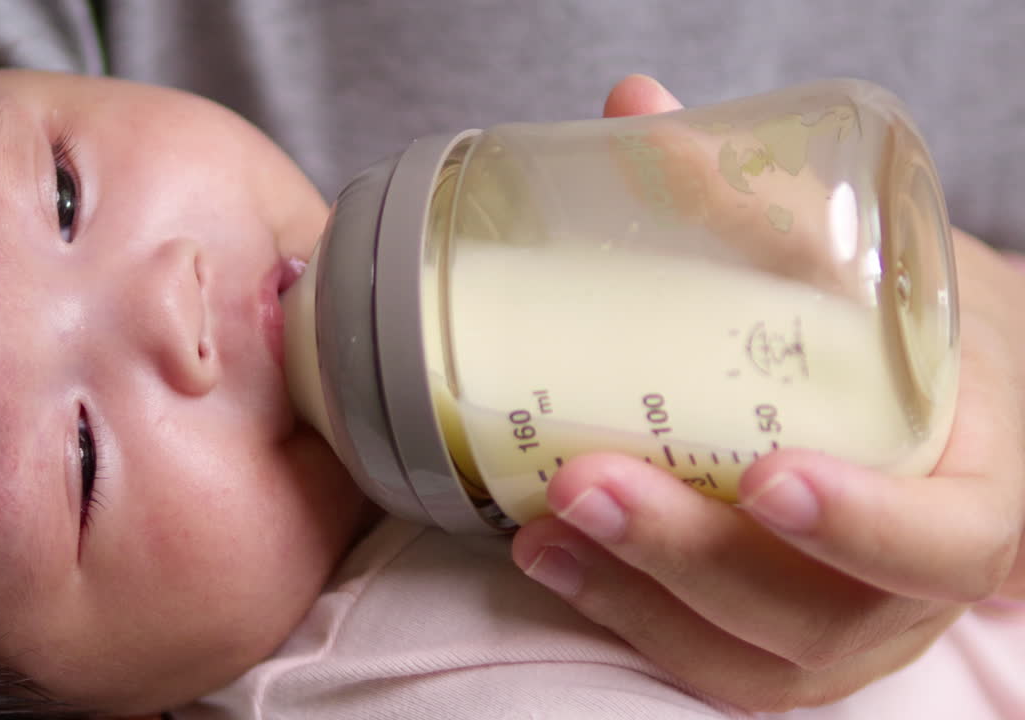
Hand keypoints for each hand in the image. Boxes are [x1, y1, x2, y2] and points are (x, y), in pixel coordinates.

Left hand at [511, 74, 1024, 711]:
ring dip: (639, 594)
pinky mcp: (784, 650)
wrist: (944, 422)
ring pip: (754, 653)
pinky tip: (552, 560)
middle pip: (821, 608)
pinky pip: (711, 665)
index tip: (770, 476)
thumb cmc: (917, 345)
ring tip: (544, 526)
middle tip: (588, 482)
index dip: (865, 520)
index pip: (948, 534)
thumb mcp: (878, 270)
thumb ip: (764, 203)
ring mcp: (850, 630)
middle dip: (694, 552)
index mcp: (979, 488)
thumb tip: (635, 105)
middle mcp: (914, 582)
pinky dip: (628, 620)